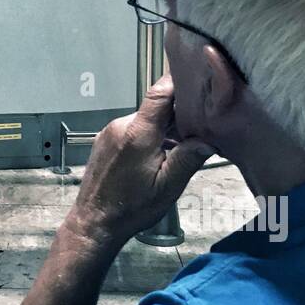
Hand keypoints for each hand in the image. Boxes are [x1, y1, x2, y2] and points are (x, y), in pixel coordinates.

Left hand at [68, 77, 214, 244]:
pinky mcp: (105, 140)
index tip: (198, 82)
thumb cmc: (131, 208)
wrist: (95, 222)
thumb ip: (188, 158)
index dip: (179, 83)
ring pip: (145, 120)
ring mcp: (110, 132)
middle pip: (156, 108)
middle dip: (177, 116)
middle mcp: (121, 125)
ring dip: (163, 130)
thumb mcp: (168, 187)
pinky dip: (148, 137)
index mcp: (139, 133)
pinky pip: (132, 129)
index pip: (160, 93)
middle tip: (199, 130)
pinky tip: (157, 156)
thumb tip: (209, 139)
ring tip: (178, 149)